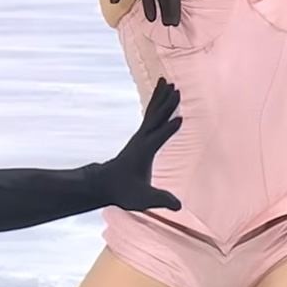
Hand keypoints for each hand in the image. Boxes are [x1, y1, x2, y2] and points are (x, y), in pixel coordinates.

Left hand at [94, 78, 182, 211]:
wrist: (105, 184)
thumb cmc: (124, 192)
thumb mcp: (143, 199)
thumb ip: (160, 200)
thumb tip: (178, 205)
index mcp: (144, 152)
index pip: (158, 138)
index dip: (168, 130)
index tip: (180, 118)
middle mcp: (141, 139)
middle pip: (155, 118)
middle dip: (166, 104)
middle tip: (176, 89)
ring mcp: (140, 136)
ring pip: (152, 112)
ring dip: (161, 97)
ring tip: (169, 82)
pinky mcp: (141, 136)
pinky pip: (151, 115)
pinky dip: (157, 104)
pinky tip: (163, 97)